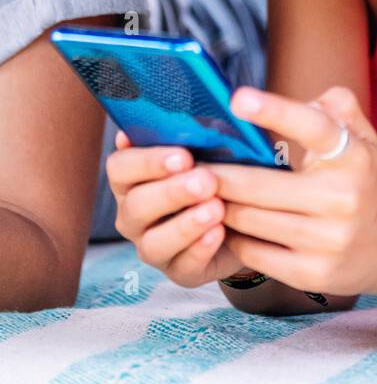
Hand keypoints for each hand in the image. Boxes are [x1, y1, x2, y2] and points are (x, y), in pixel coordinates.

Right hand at [106, 133, 242, 286]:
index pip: (121, 168)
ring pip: (154, 242)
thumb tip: (185, 110)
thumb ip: (192, 133)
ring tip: (216, 208)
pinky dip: (201, 249)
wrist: (248, 215)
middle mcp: (134, 215)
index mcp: (132, 179)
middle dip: (172, 192)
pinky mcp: (180, 273)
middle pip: (137, 205)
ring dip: (186, 224)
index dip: (147, 162)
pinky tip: (220, 233)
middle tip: (205, 180)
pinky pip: (184, 266)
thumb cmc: (220, 171)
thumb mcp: (209, 149)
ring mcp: (154, 248)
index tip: (182, 155)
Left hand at [202, 85, 376, 297]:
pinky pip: (253, 252)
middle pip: (258, 185)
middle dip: (216, 176)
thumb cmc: (368, 179)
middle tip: (187, 167)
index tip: (237, 99)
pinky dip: (234, 237)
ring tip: (197, 196)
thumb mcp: (363, 136)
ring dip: (219, 207)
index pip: (311, 127)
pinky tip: (224, 225)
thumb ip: (335, 105)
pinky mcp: (311, 274)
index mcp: (351, 156)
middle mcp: (340, 198)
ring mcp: (326, 240)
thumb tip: (298, 102)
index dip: (274, 111)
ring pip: (249, 220)